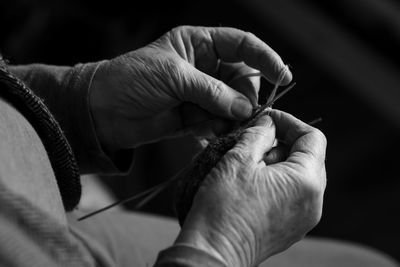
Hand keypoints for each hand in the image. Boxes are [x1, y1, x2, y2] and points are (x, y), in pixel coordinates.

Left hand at [89, 26, 291, 150]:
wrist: (102, 112)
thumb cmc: (131, 80)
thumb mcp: (173, 76)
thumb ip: (212, 91)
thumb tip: (245, 107)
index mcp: (198, 43)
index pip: (242, 45)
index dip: (265, 58)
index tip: (282, 76)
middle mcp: (203, 66)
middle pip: (242, 78)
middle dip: (246, 95)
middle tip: (245, 113)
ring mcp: (200, 93)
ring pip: (233, 102)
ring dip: (234, 115)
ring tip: (227, 127)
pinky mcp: (194, 116)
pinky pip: (218, 121)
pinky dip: (221, 129)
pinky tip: (213, 134)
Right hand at [175, 110, 326, 266]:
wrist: (213, 253)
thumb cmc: (224, 208)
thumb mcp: (239, 159)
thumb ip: (259, 134)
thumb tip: (268, 124)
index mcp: (307, 181)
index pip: (312, 137)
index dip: (288, 122)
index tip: (266, 118)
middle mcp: (313, 201)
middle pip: (306, 157)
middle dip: (279, 142)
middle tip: (251, 139)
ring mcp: (303, 218)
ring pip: (296, 176)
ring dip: (274, 162)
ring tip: (245, 161)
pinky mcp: (290, 229)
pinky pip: (290, 195)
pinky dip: (273, 181)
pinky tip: (248, 181)